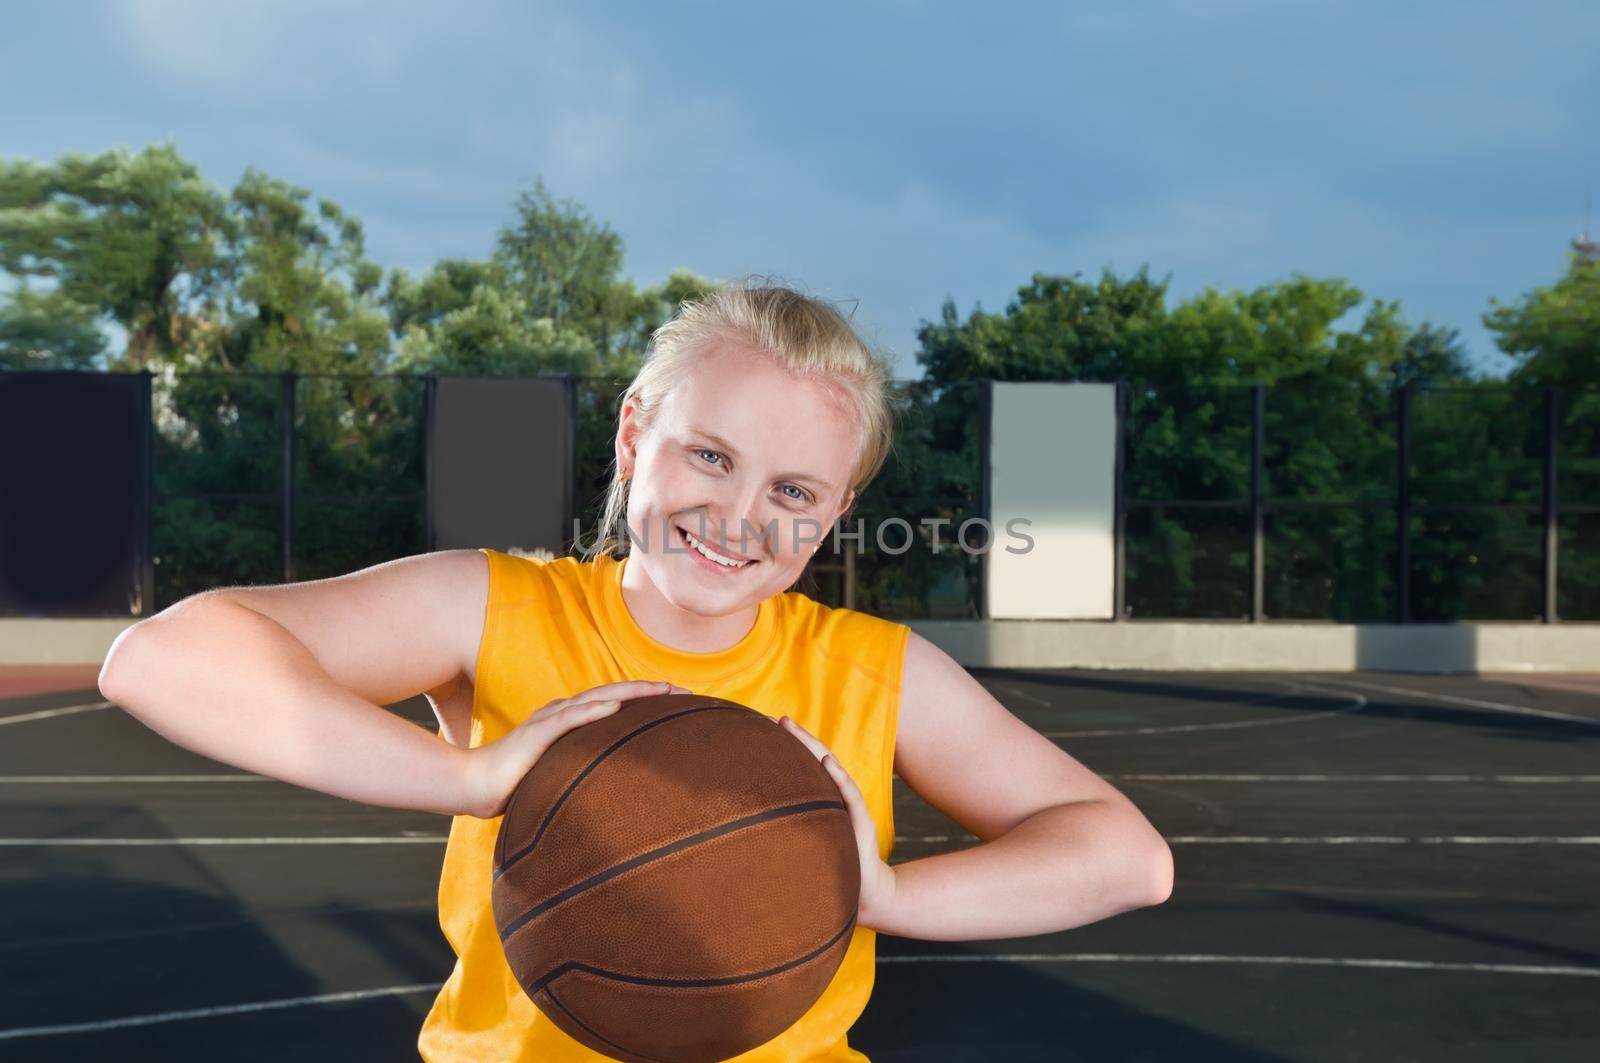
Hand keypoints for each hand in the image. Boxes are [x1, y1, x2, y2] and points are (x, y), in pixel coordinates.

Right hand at [462, 679, 689, 817]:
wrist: (473, 786)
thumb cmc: (516, 784)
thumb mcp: (560, 774)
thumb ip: (584, 771)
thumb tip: (617, 787)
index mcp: (570, 720)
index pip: (615, 703)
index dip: (646, 699)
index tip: (680, 702)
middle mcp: (562, 713)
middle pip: (613, 694)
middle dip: (650, 691)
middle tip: (685, 692)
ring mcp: (549, 720)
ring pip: (596, 698)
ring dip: (630, 693)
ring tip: (661, 691)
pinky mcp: (535, 734)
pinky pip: (568, 718)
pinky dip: (593, 710)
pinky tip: (615, 707)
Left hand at [778, 715, 897, 929]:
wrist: (866, 893)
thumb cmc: (834, 871)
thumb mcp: (809, 848)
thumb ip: (790, 831)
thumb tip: (750, 827)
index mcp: (824, 804)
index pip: (805, 770)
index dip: (791, 750)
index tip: (768, 730)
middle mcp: (837, 801)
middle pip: (818, 762)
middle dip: (800, 740)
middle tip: (780, 720)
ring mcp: (851, 810)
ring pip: (832, 772)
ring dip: (814, 750)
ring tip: (795, 730)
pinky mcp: (863, 824)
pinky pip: (850, 797)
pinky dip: (838, 777)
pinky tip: (826, 763)